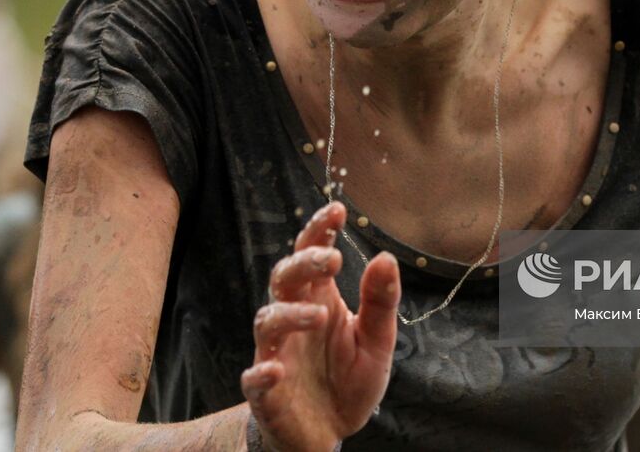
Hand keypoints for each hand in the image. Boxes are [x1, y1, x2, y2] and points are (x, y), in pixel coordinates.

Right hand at [240, 202, 399, 451]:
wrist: (329, 432)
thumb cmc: (349, 379)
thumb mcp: (377, 340)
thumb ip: (380, 301)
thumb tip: (384, 256)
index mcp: (320, 299)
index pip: (313, 255)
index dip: (320, 231)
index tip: (337, 209)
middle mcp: (294, 319)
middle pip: (284, 278)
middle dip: (302, 263)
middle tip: (330, 258)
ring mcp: (277, 353)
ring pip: (267, 321)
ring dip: (290, 314)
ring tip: (320, 314)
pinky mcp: (266, 392)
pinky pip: (254, 379)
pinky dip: (261, 372)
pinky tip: (275, 370)